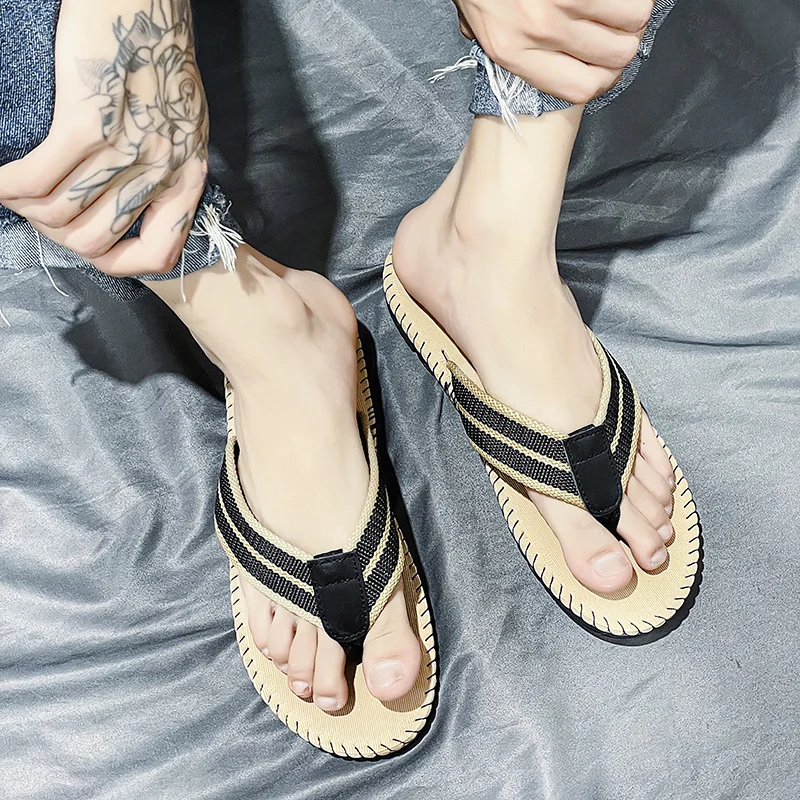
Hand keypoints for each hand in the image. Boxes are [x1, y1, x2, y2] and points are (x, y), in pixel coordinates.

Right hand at [0, 0, 208, 275]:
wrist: (145, 1)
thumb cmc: (159, 56)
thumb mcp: (182, 126)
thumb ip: (164, 169)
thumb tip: (125, 206)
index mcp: (189, 177)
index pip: (158, 255)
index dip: (117, 263)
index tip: (90, 248)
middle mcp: (163, 171)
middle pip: (94, 241)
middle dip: (54, 233)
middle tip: (36, 208)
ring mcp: (127, 150)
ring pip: (59, 215)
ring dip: (24, 208)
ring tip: (12, 189)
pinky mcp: (88, 124)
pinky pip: (36, 179)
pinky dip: (5, 186)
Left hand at [452, 0, 654, 103]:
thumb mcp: (479, 26)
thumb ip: (510, 48)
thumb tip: (545, 60)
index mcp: (512, 53)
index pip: (581, 89)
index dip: (604, 77)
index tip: (604, 63)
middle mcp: (539, 29)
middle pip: (617, 54)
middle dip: (624, 40)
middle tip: (615, 27)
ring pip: (633, 17)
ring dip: (631, 12)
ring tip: (614, 4)